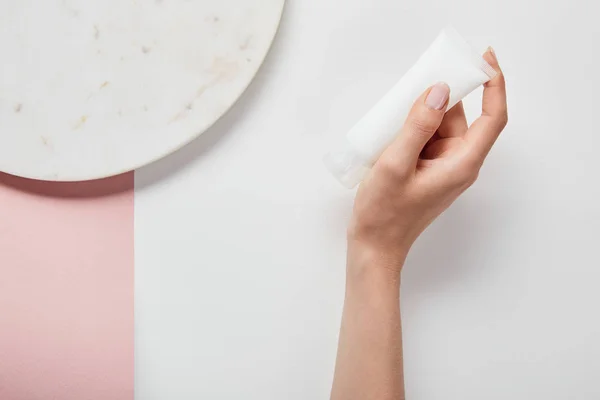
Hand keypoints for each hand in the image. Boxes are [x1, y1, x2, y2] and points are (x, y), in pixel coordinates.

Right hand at [348, 49, 506, 274]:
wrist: (374, 246)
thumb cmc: (384, 213)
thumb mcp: (396, 165)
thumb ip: (417, 126)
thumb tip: (439, 91)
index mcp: (461, 163)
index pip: (493, 117)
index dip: (494, 84)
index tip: (484, 57)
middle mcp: (458, 164)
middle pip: (463, 118)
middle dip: (444, 95)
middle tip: (420, 75)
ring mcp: (443, 168)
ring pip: (441, 127)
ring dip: (423, 112)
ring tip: (396, 107)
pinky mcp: (427, 171)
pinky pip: (427, 139)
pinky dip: (414, 127)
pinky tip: (393, 126)